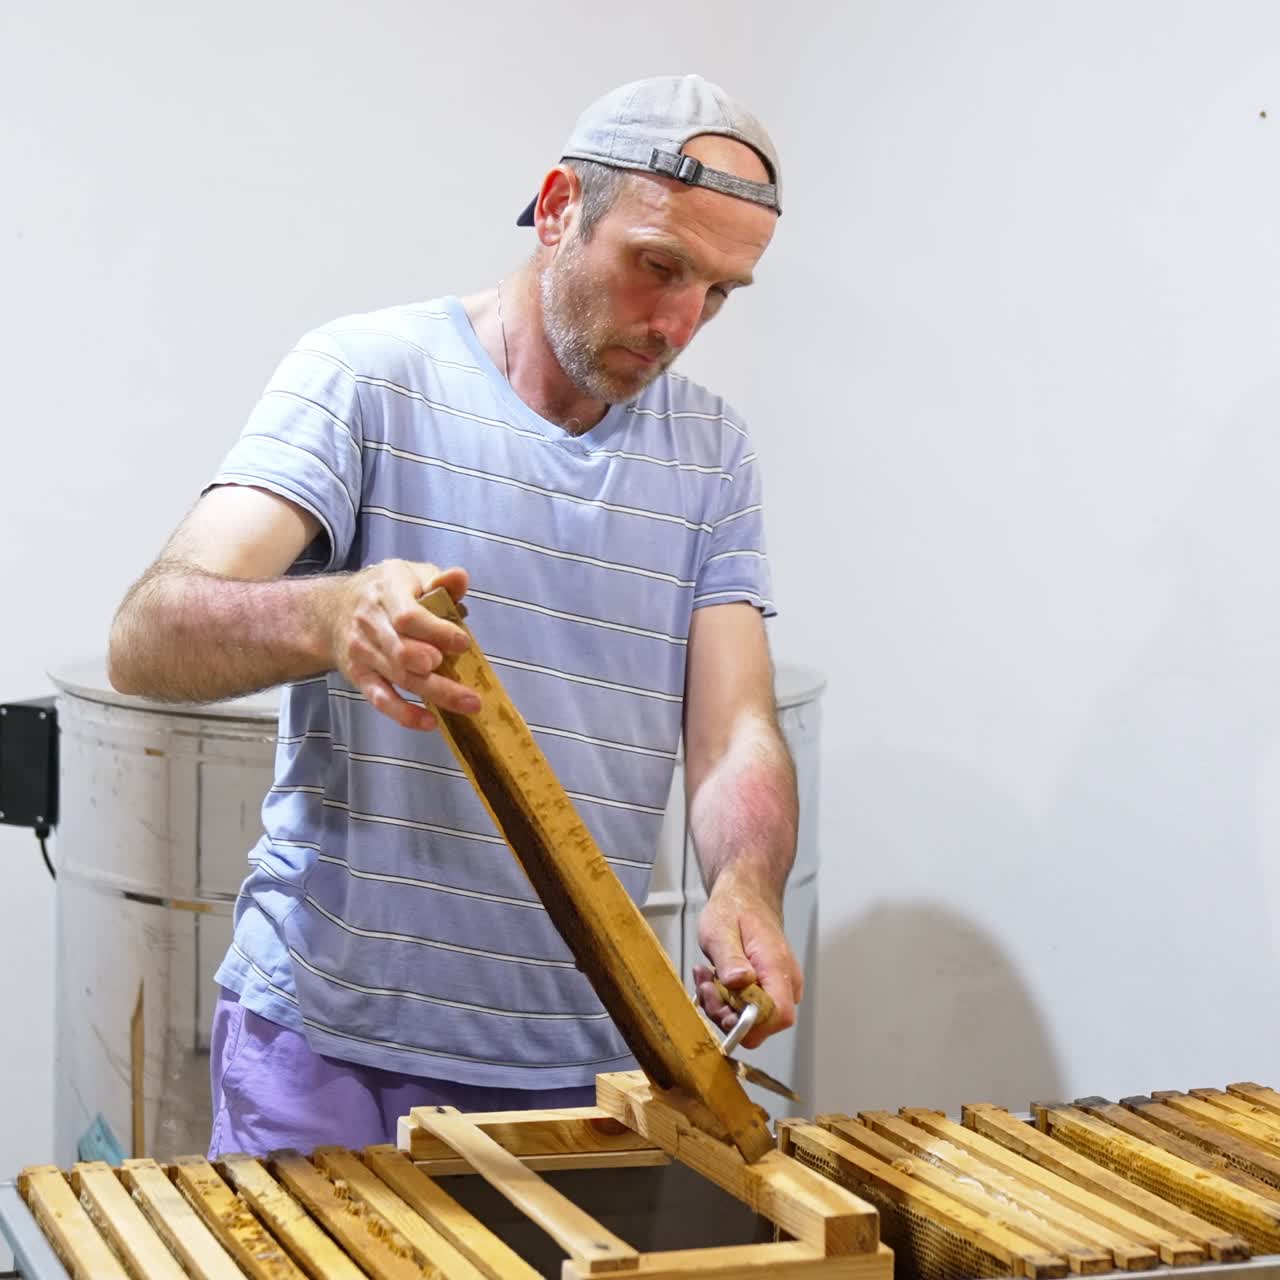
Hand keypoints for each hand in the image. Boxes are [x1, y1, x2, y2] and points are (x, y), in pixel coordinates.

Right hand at [329, 559, 477, 729]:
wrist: (332, 611)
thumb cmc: (386, 592)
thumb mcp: (412, 575)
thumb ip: (440, 581)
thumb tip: (460, 578)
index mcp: (387, 592)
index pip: (408, 616)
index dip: (437, 632)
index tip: (463, 643)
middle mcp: (370, 623)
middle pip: (402, 651)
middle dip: (434, 670)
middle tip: (466, 685)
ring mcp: (363, 652)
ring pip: (398, 677)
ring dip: (435, 694)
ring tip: (468, 704)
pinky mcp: (359, 676)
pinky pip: (381, 699)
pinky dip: (404, 713)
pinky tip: (430, 721)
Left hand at [693, 874, 802, 1049]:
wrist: (745, 897)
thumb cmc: (734, 909)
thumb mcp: (720, 930)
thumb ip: (730, 958)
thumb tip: (739, 984)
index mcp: (776, 965)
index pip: (778, 1014)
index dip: (750, 1022)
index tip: (722, 1004)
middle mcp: (785, 982)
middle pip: (762, 1023)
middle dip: (726, 1013)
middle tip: (705, 986)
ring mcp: (778, 987)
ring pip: (751, 1019)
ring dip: (721, 1006)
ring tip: (705, 977)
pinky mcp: (768, 990)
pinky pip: (747, 1008)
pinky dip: (725, 1000)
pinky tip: (712, 980)